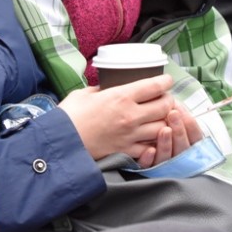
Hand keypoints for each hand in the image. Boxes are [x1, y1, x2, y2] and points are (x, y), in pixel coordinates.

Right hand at [59, 74, 175, 160]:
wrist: (62, 143)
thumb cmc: (70, 115)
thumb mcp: (85, 93)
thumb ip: (101, 90)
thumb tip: (108, 88)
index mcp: (121, 96)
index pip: (154, 86)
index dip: (165, 81)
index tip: (167, 80)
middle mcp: (130, 115)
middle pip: (164, 106)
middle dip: (169, 101)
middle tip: (165, 98)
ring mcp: (131, 135)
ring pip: (163, 128)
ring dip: (166, 121)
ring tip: (162, 118)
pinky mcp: (127, 151)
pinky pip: (151, 148)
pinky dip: (155, 142)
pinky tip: (152, 138)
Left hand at [139, 104, 204, 168]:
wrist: (131, 131)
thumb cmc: (155, 119)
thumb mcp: (167, 112)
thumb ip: (174, 109)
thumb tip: (175, 104)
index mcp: (186, 143)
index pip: (195, 138)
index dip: (192, 127)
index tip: (185, 114)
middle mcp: (176, 156)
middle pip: (182, 149)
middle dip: (179, 132)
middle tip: (173, 114)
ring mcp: (162, 163)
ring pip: (166, 158)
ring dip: (166, 144)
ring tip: (164, 130)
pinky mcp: (146, 167)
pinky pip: (148, 167)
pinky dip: (149, 160)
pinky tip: (149, 150)